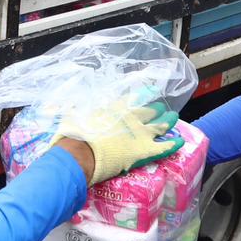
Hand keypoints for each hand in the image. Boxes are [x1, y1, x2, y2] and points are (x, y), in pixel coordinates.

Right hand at [52, 99, 181, 184]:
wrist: (81, 152)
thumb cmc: (74, 134)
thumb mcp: (71, 116)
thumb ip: (71, 109)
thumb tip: (60, 105)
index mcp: (114, 108)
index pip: (131, 98)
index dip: (140, 94)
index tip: (148, 89)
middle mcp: (130, 117)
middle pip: (148, 111)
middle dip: (156, 109)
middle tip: (162, 107)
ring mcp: (140, 133)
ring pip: (160, 126)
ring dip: (168, 122)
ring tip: (174, 118)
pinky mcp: (145, 150)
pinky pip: (164, 147)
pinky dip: (173, 144)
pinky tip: (180, 141)